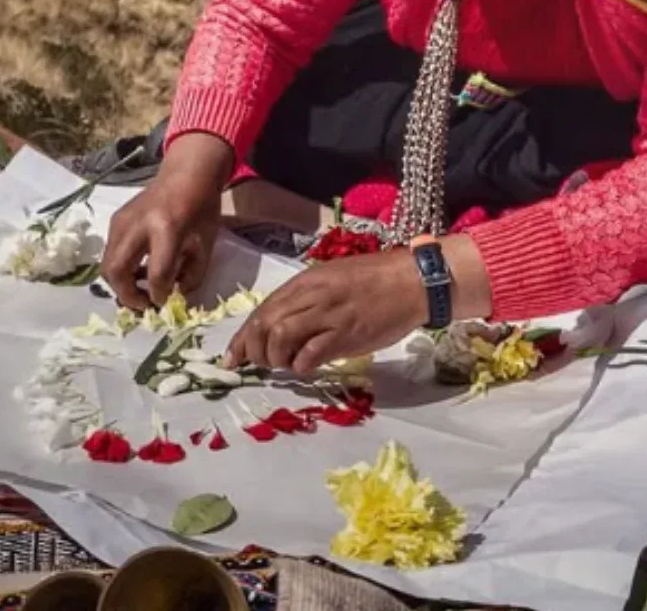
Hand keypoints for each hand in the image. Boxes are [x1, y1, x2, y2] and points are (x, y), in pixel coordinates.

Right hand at [101, 133, 232, 309]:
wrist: (187, 175)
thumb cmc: (201, 210)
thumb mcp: (205, 245)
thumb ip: (191, 276)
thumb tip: (173, 298)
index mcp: (166, 229)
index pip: (156, 274)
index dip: (159, 295)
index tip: (163, 304)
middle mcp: (138, 224)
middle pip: (116, 271)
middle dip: (127, 296)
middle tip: (144, 304)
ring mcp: (122, 221)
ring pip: (107, 264)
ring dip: (120, 284)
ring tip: (141, 290)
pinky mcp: (116, 220)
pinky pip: (110, 252)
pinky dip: (120, 268)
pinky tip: (138, 271)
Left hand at [224, 251, 430, 374]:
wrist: (414, 281)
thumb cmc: (376, 279)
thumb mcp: (333, 278)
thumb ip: (306, 298)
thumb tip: (280, 325)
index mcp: (306, 281)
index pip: (263, 309)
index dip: (243, 336)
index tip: (233, 357)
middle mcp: (312, 295)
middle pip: (265, 324)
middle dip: (253, 350)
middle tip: (258, 365)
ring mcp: (328, 315)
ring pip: (280, 337)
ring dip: (275, 358)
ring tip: (285, 365)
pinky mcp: (346, 335)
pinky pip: (310, 354)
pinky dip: (300, 365)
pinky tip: (306, 367)